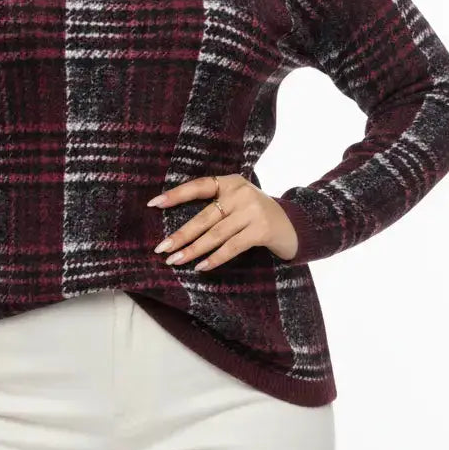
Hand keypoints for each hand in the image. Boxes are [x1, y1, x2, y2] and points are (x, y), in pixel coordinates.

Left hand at [148, 174, 298, 267]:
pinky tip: (201, 267)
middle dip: (180, 235)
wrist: (295, 225)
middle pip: (204, 217)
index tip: (154, 204)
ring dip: (193, 250)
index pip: (199, 186)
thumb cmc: (257, 215)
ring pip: (215, 234)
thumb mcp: (238, 201)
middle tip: (161, 248)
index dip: (176, 195)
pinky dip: (215, 258)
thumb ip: (216, 205)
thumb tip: (180, 227)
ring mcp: (253, 210)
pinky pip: (232, 247)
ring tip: (176, 261)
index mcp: (231, 182)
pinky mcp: (262, 229)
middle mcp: (241, 193)